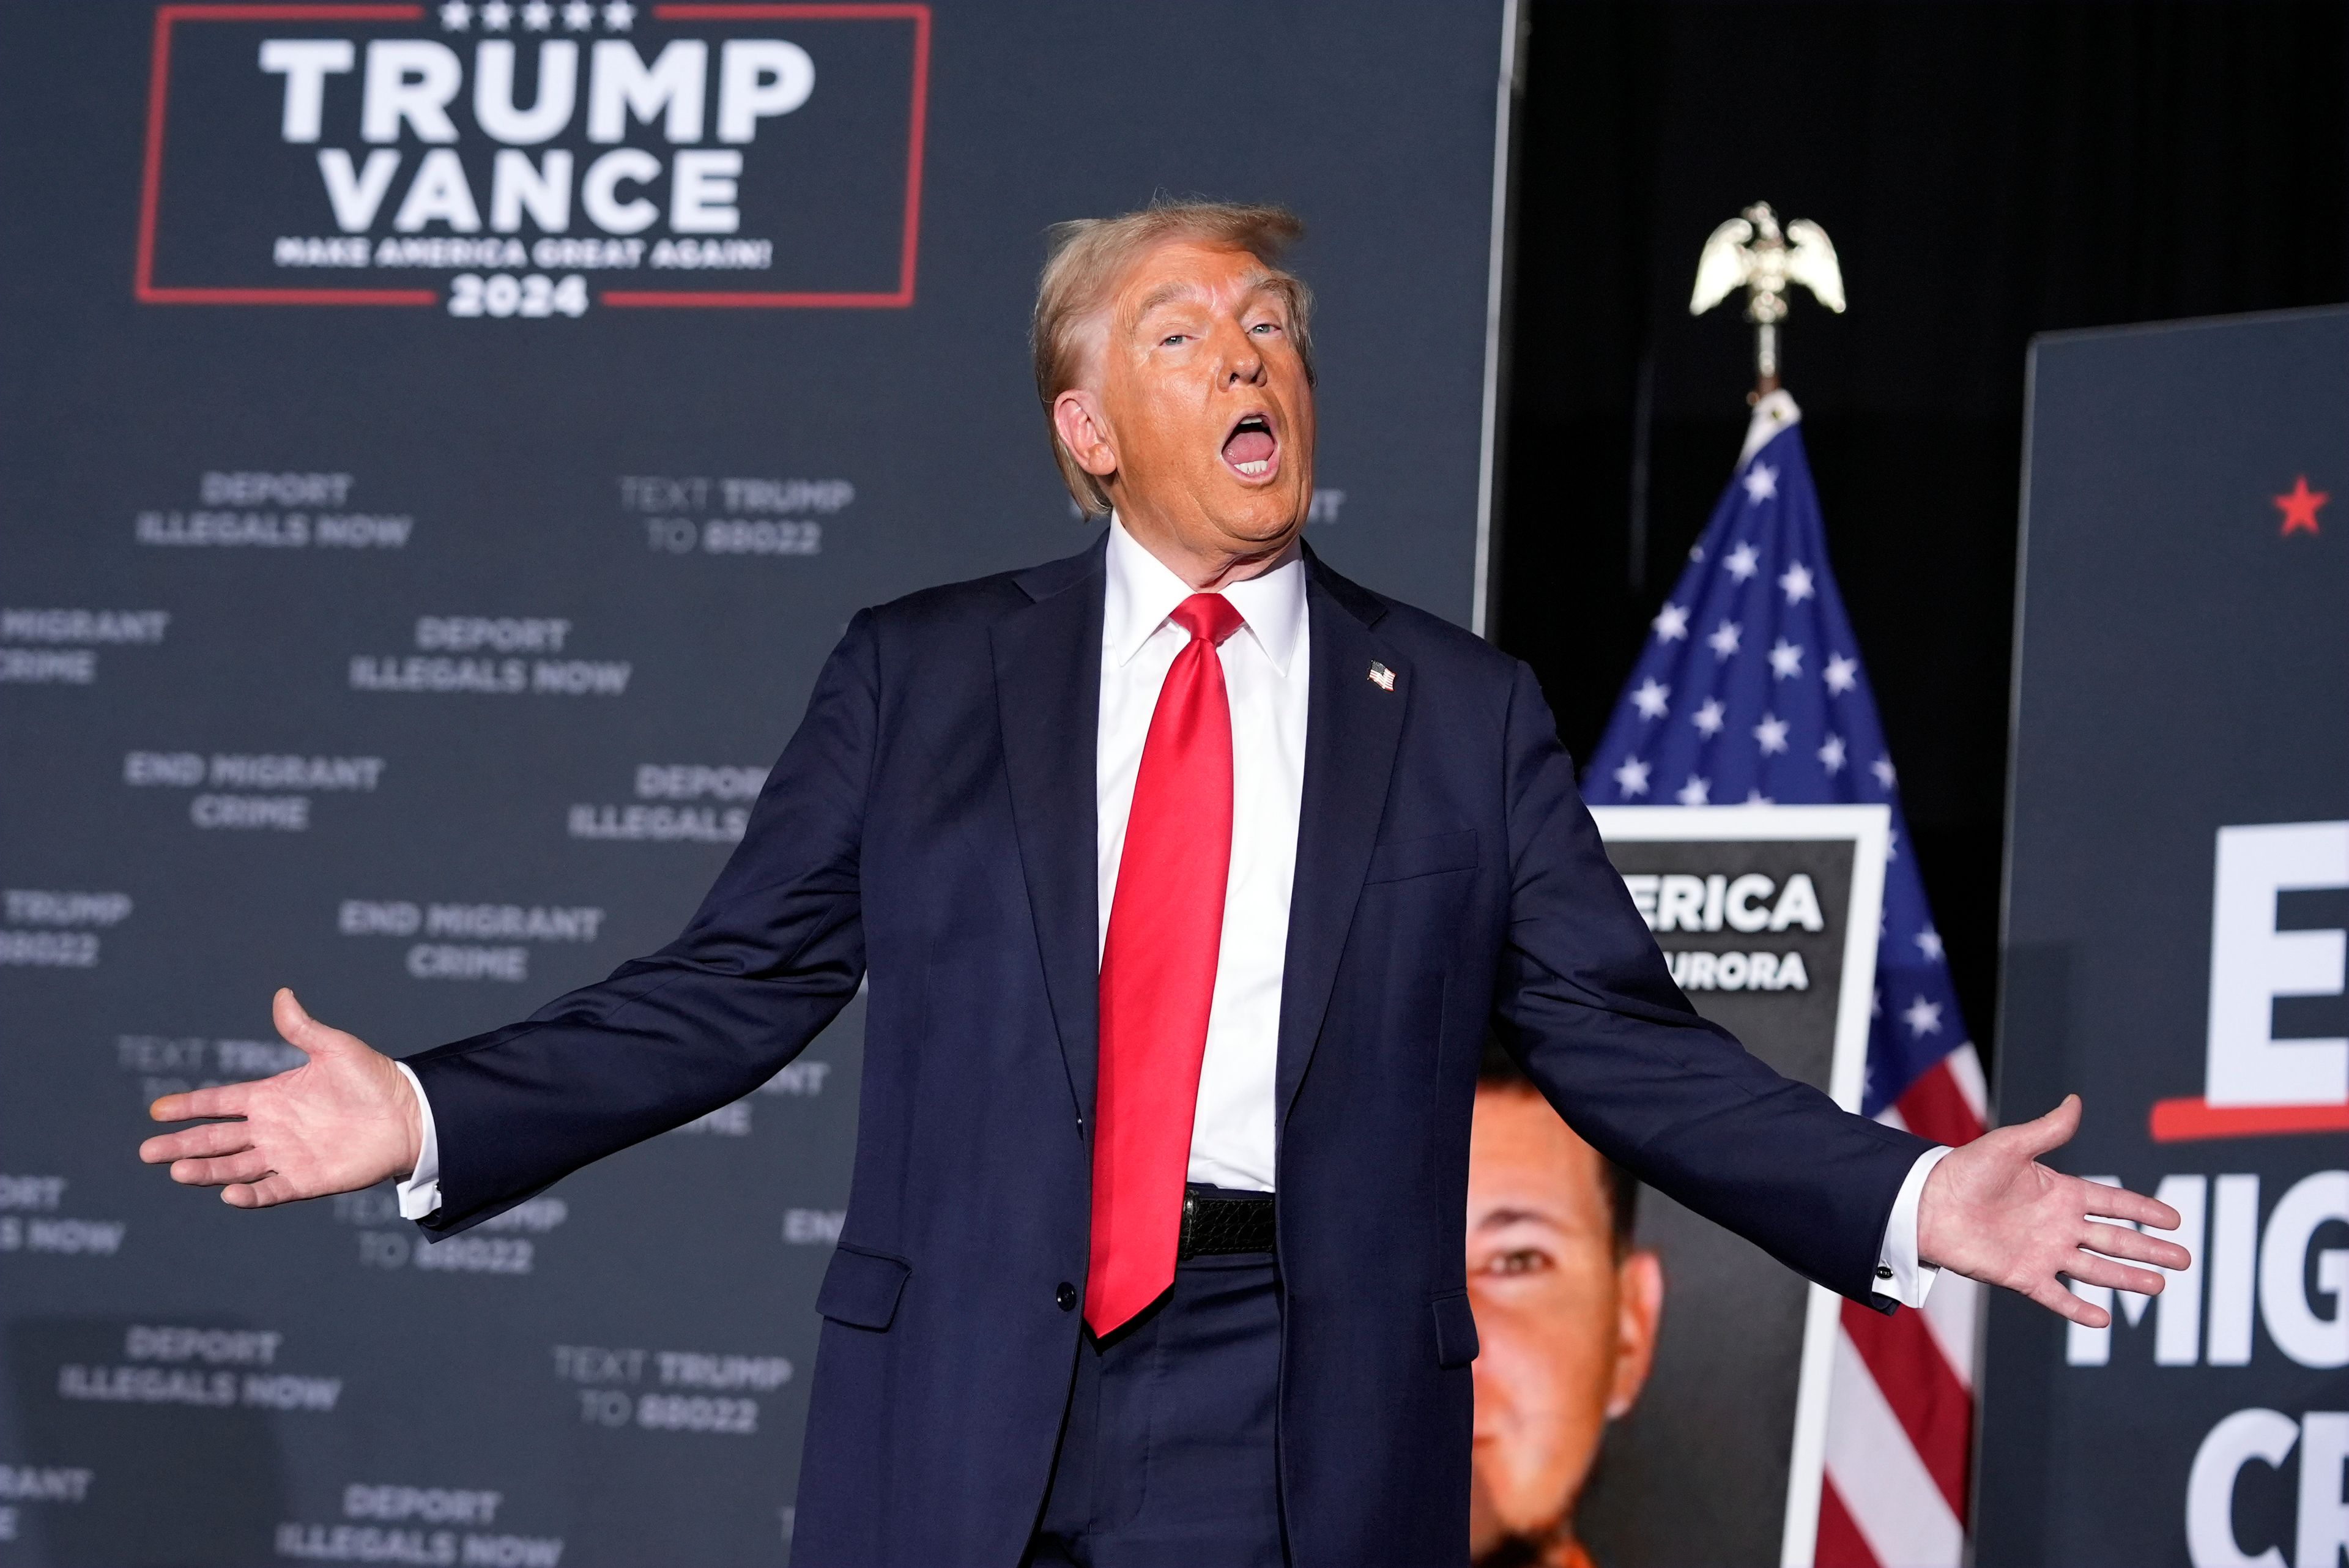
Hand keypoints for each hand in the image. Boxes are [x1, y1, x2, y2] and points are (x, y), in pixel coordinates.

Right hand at [139, 988, 421, 1208]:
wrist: (411, 1114)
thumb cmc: (374, 1078)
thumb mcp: (335, 1048)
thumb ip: (303, 1028)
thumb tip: (282, 994)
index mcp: (271, 1096)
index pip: (220, 1102)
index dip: (188, 1106)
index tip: (157, 1110)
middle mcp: (271, 1128)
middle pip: (216, 1139)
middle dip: (181, 1144)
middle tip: (147, 1151)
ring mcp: (285, 1156)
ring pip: (233, 1167)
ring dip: (206, 1171)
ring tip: (177, 1170)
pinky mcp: (305, 1180)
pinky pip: (270, 1191)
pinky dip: (249, 1195)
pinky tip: (229, 1194)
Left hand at [1917, 1094, 2189, 1326]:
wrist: (1925, 1204)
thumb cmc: (1963, 1170)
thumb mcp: (2009, 1146)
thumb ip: (2047, 1131)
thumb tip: (2075, 1101)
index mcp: (2060, 1192)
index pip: (2113, 1203)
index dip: (2144, 1210)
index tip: (2175, 1220)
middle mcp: (2057, 1225)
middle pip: (2115, 1240)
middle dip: (2150, 1250)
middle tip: (2186, 1260)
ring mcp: (2043, 1252)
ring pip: (2095, 1270)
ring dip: (2127, 1279)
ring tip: (2160, 1286)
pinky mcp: (2021, 1275)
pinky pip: (2056, 1296)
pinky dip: (2078, 1308)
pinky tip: (2103, 1320)